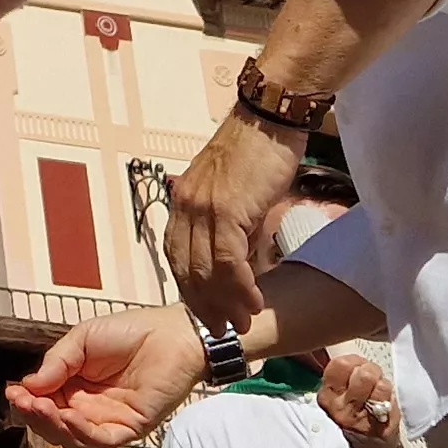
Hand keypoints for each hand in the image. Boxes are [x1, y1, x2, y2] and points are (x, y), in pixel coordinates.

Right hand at [3, 305, 204, 447]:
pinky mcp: (128, 429)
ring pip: (71, 437)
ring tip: (40, 407)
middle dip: (34, 415)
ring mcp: (107, 420)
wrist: (172, 335)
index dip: (27, 401)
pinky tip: (68, 415)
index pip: (44, 401)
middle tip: (23, 402)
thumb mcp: (83, 339)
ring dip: (52, 425)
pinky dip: (80, 431)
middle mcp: (88, 407)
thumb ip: (57, 362)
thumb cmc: (130, 331)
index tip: (12, 393)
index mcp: (74, 385)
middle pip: (53, 424)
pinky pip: (99, 440)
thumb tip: (28, 384)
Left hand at [168, 112, 302, 329]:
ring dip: (224, 302)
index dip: (190, 288)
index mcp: (183, 200)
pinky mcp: (225, 208)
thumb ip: (233, 224)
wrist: (270, 116)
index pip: (177, 256)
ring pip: (205, 269)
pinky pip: (227, 259)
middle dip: (203, 305)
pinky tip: (254, 300)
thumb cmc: (260, 151)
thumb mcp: (237, 192)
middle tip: (221, 330)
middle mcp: (185, 205)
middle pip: (186, 269)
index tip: (204, 312)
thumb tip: (244, 259)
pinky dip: (239, 285)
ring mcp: (202, 207)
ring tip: (242, 323)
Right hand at [318, 352, 407, 447]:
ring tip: (379, 392)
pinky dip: (390, 397)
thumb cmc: (359, 412)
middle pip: (362, 373)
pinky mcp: (375, 427)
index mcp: (326, 395)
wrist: (371, 447)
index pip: (340, 364)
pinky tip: (385, 404)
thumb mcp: (341, 392)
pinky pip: (388, 399)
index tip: (359, 368)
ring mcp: (357, 419)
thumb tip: (353, 349)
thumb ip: (344, 372)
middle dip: (372, 371)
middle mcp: (338, 409)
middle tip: (373, 380)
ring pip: (378, 383)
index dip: (355, 361)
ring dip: (383, 384)